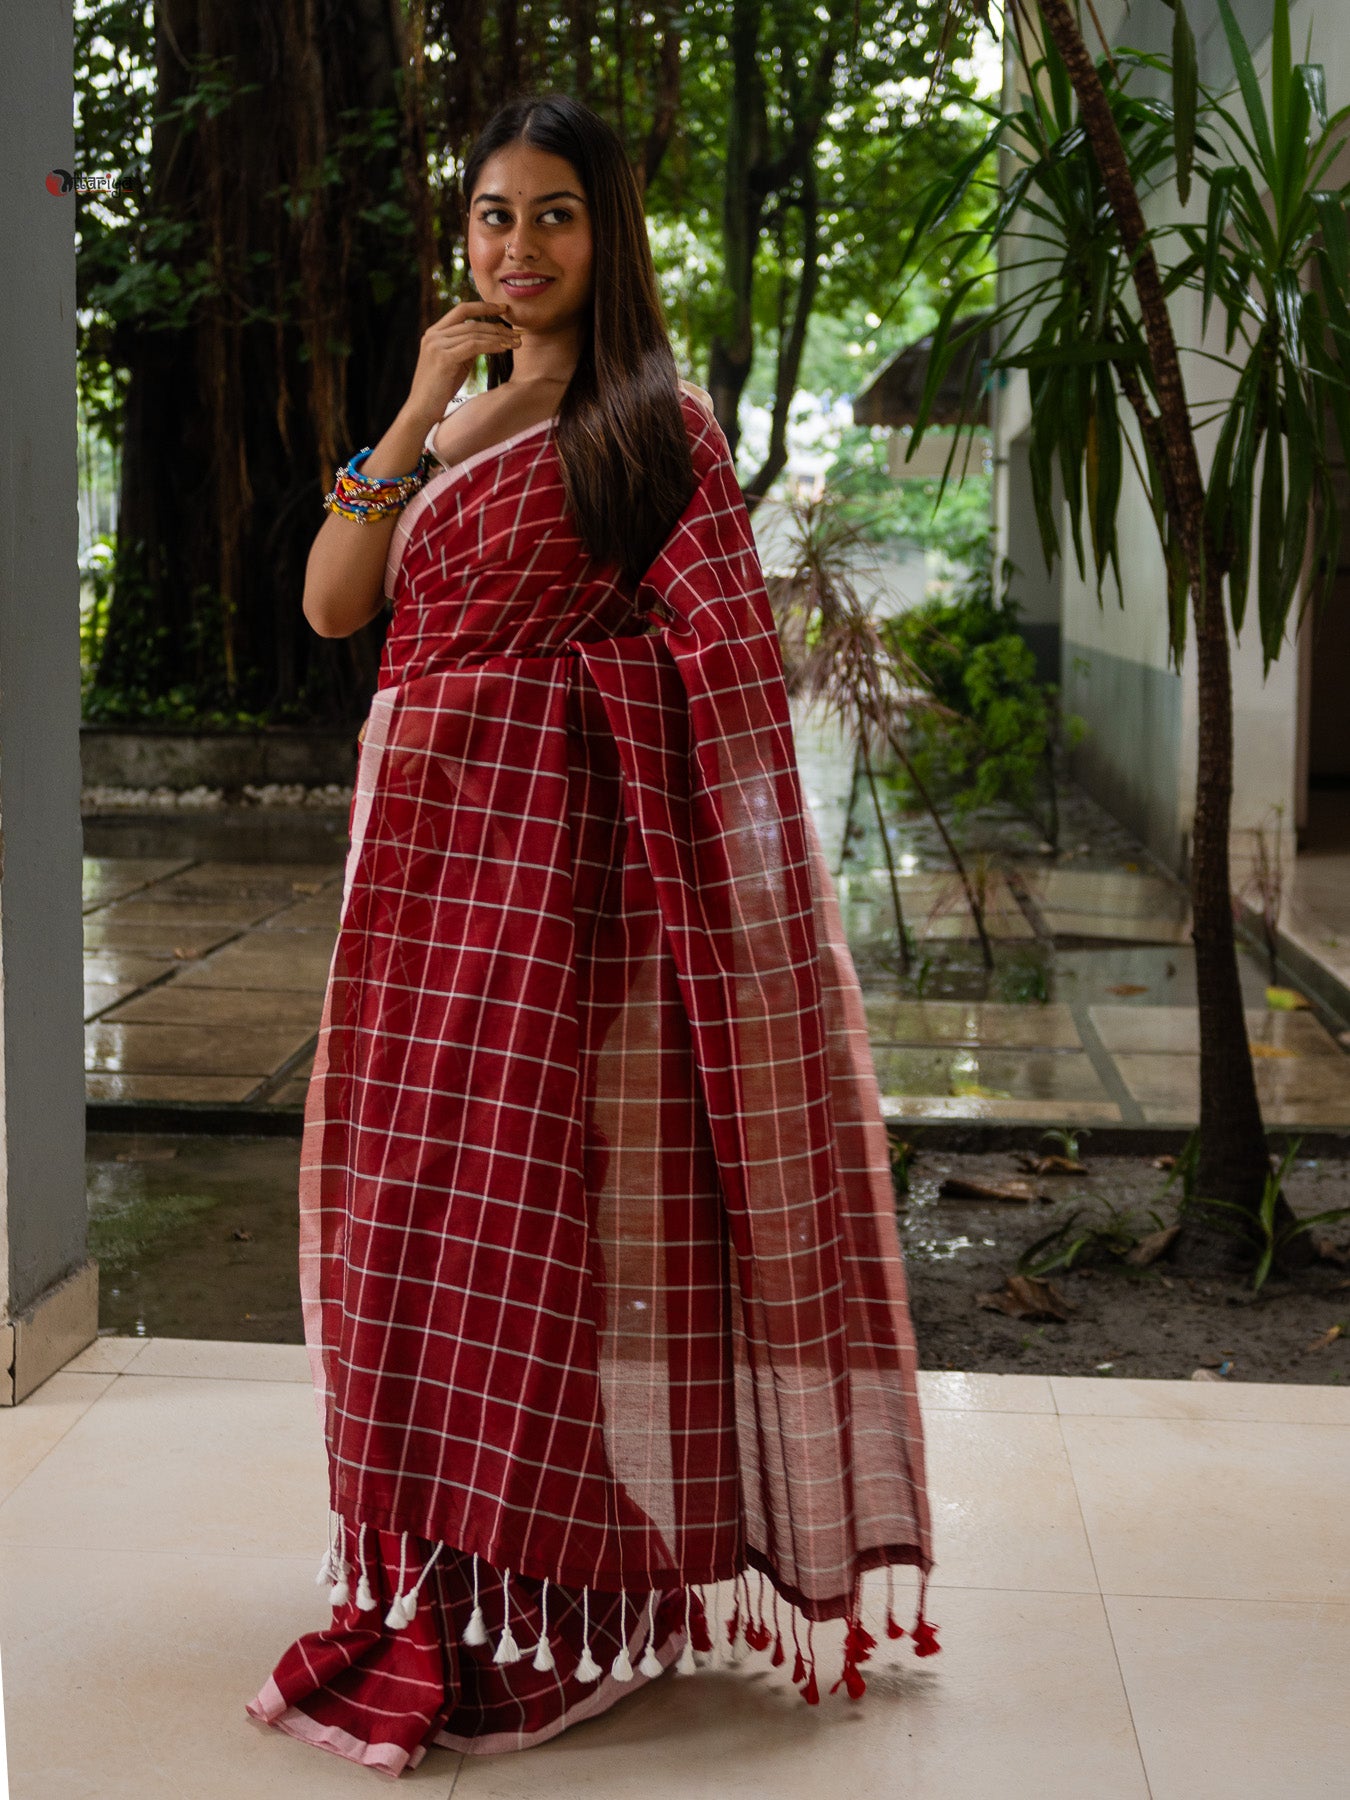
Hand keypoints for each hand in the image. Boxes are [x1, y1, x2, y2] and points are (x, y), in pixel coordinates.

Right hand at [404, 300, 522, 424]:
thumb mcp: (454, 363)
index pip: (461, 311)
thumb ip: (465, 348)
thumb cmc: (439, 391)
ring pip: (474, 333)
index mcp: (434, 333)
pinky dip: (491, 346)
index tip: (503, 308)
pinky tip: (504, 349)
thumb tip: (488, 338)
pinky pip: (473, 346)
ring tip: (516, 343)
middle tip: (518, 332)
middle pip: (472, 323)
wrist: (421, 411)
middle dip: (497, 327)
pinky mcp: (443, 358)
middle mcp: (433, 335)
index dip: (483, 306)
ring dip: (499, 337)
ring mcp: (437, 345)